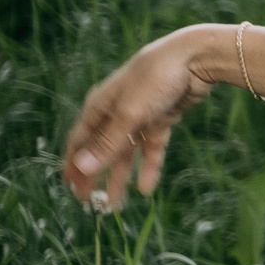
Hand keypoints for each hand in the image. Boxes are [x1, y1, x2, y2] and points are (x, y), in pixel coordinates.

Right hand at [62, 25, 226, 210]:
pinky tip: (146, 188)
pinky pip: (151, 148)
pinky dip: (149, 166)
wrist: (193, 59)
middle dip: (95, 176)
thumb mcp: (129, 114)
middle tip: (89, 203)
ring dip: (120, 177)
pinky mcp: (161, 119)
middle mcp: (115, 112)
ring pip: (126, 153)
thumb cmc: (154, 79)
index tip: (71, 189)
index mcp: (99, 107)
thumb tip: (82, 169)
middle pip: (102, 150)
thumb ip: (107, 143)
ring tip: (115, 205)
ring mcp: (139, 116)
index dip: (74, 165)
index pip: (80, 141)